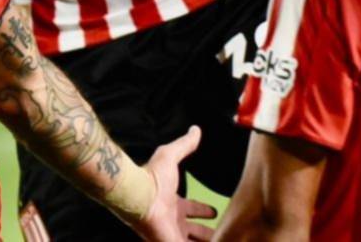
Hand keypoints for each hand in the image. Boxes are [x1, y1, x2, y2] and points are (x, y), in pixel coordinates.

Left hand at [130, 127, 216, 241]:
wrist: (139, 197)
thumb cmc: (152, 178)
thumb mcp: (170, 156)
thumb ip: (184, 144)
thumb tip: (195, 130)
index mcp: (173, 202)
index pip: (192, 209)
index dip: (203, 210)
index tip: (214, 211)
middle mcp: (172, 220)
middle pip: (194, 231)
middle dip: (206, 233)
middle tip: (220, 234)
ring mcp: (171, 234)